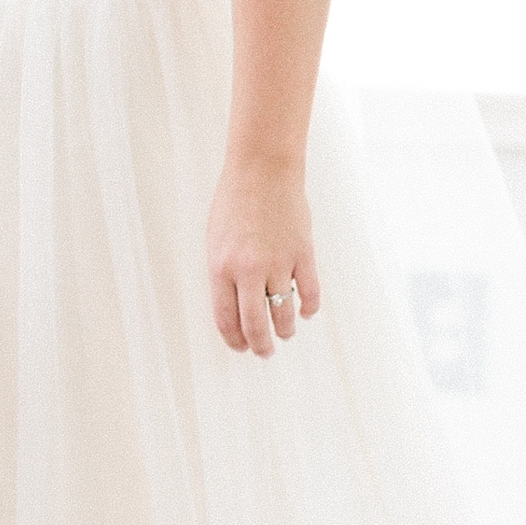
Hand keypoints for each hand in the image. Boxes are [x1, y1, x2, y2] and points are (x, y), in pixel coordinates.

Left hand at [207, 162, 319, 355]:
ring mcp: (278, 263)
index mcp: (221, 268)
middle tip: (264, 353)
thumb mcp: (216, 241)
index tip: (241, 347)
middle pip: (255, 325)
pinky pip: (310, 292)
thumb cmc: (234, 203)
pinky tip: (307, 311)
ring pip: (285, 314)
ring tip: (286, 333)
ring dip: (286, 330)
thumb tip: (236, 306)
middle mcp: (249, 271)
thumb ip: (224, 274)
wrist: (262, 171)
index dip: (234, 340)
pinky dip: (310, 307)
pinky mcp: (303, 254)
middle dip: (260, 346)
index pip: (226, 319)